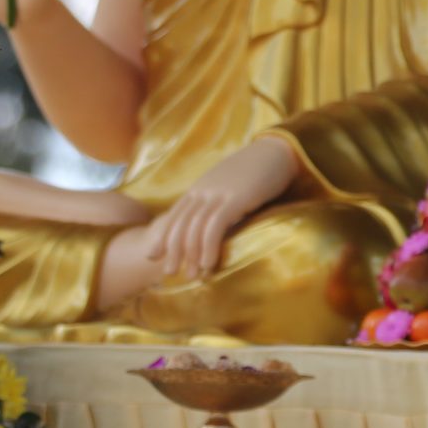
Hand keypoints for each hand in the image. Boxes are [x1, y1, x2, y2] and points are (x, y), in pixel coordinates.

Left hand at [142, 138, 298, 281]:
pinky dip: (208, 246)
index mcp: (200, 188)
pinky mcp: (235, 198)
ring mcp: (218, 194)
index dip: (162, 236)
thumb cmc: (255, 171)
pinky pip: (215, 226)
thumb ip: (215, 200)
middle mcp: (203, 190)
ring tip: (191, 276)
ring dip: (191, 255)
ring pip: (195, 227)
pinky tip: (209, 263)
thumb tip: (210, 222)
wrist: (275, 151)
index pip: (174, 215)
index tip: (152, 255)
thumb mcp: (228, 185)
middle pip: (180, 223)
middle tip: (168, 273)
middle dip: (172, 250)